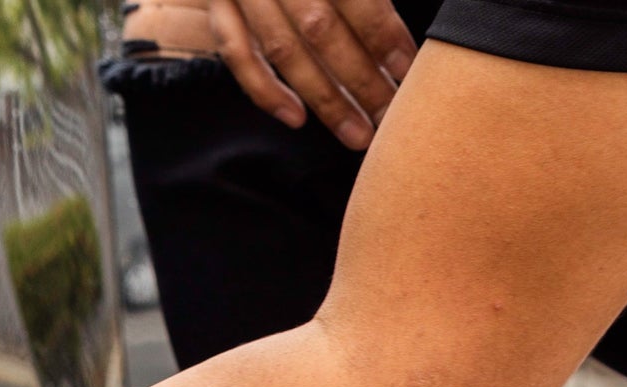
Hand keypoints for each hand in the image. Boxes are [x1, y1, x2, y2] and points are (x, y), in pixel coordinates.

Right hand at [203, 0, 415, 147]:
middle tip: (390, 116)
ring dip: (323, 98)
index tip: (410, 67)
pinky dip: (264, 90)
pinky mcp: (216, 3)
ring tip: (355, 133)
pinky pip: (236, 55)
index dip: (385, 36)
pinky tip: (295, 118)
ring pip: (284, 52)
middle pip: (323, 32)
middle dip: (361, 79)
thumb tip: (391, 13)